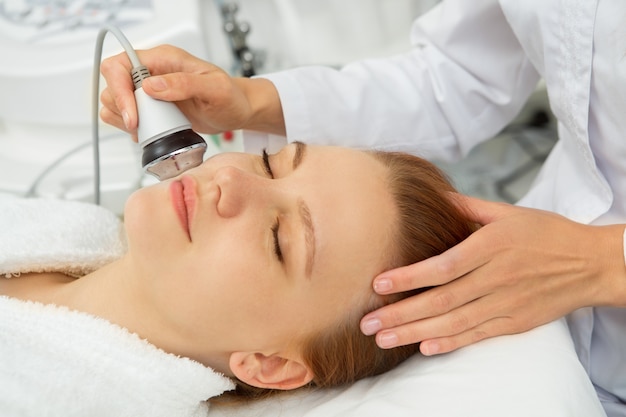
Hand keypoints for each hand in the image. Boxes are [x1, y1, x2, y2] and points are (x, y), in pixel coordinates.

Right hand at [99, 44, 284, 139]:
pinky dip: (131, 128)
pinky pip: (125, 116)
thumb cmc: (231, 97)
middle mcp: (151, 72)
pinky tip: (150, 134)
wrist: (237, 111)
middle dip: (122, 109)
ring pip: (114, 101)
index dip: (119, 90)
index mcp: (163, 59)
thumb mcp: (215, 88)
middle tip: (141, 127)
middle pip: (112, 84)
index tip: (134, 116)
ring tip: (150, 130)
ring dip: (124, 120)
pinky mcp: (151, 109)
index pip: (120, 65)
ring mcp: (149, 91)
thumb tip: (152, 86)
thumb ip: (185, 84)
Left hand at [361, 194, 625, 354]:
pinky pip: (478, 335)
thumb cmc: (545, 233)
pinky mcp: (515, 322)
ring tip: (385, 339)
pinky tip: (426, 347)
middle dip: (401, 313)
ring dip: (416, 332)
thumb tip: (437, 196)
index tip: (379, 284)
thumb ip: (470, 208)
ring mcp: (506, 303)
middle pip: (442, 300)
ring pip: (455, 322)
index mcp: (492, 246)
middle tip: (368, 323)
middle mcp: (497, 277)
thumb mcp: (509, 212)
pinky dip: (452, 343)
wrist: (590, 264)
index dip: (410, 277)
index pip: (444, 266)